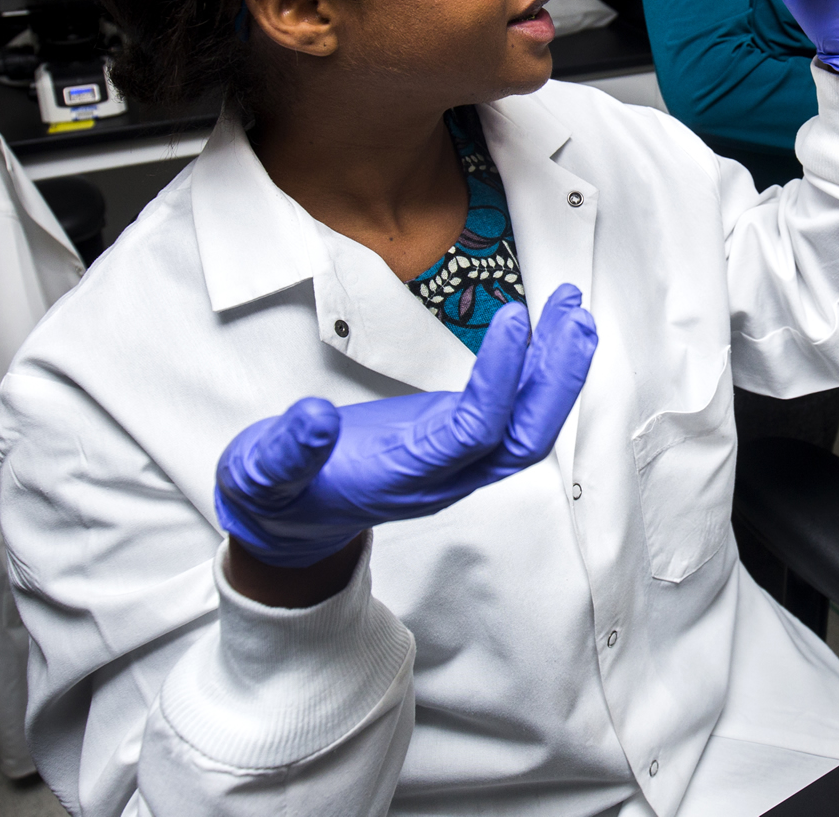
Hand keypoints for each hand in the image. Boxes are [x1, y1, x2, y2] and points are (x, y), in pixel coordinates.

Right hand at [215, 285, 597, 569]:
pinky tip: (545, 331)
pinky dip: (535, 372)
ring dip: (556, 370)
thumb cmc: (283, 496)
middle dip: (557, 379)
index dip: (500, 381)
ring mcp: (455, 461)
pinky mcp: (455, 442)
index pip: (473, 432)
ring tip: (572, 311)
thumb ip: (287, 451)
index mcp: (404, 476)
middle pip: (524, 438)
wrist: (290, 527)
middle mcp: (444, 473)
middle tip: (574, 316)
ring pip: (526, 426)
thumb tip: (314, 419)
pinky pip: (512, 414)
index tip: (512, 319)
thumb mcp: (264, 475)